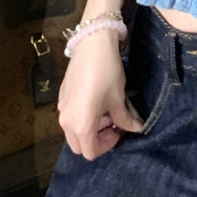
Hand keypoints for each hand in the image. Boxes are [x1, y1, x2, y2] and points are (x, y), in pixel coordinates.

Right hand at [57, 28, 143, 159]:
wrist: (92, 44)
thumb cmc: (107, 73)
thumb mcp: (118, 98)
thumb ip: (125, 119)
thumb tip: (136, 128)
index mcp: (81, 125)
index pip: (90, 152)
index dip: (108, 146)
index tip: (119, 130)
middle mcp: (66, 121)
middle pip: (79, 146)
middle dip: (97, 140)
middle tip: (113, 124)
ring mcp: (61, 109)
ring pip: (73, 132)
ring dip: (90, 129)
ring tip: (106, 110)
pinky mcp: (61, 97)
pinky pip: (70, 117)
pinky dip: (82, 117)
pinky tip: (96, 100)